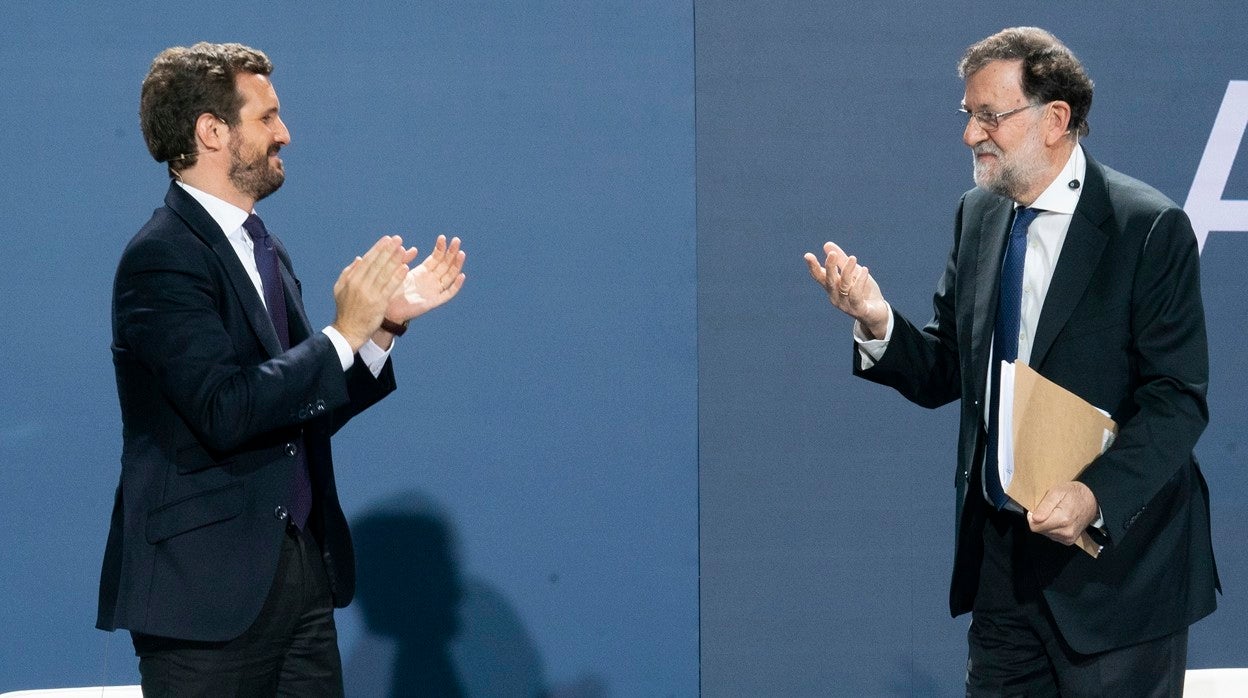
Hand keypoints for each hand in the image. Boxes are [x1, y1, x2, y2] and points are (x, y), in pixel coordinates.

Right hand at [332, 236, 407, 350]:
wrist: (348, 331)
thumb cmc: (345, 309)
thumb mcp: (340, 289)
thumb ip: (349, 272)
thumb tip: (360, 258)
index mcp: (352, 279)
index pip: (368, 260)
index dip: (378, 248)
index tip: (387, 239)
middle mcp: (360, 284)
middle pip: (377, 264)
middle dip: (388, 250)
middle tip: (398, 239)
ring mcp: (369, 294)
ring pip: (384, 273)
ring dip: (395, 260)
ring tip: (404, 249)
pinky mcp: (378, 303)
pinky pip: (390, 287)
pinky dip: (397, 277)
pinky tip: (405, 268)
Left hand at [384, 235, 466, 323]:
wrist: (388, 309)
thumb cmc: (391, 290)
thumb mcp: (397, 271)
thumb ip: (404, 259)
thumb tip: (414, 248)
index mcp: (423, 272)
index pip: (436, 258)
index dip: (440, 248)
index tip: (443, 237)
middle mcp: (431, 280)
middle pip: (445, 264)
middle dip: (451, 252)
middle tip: (457, 240)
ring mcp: (434, 290)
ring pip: (449, 276)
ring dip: (456, 265)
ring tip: (461, 253)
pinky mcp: (434, 301)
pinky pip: (448, 293)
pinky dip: (456, 286)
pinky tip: (461, 276)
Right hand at [803, 241, 889, 337]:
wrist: (878, 312)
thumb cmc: (864, 291)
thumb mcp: (854, 272)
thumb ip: (841, 260)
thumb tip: (827, 245)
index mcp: (832, 287)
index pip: (819, 276)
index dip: (813, 267)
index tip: (807, 255)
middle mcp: (835, 296)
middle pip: (829, 281)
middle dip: (830, 267)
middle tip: (832, 254)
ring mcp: (845, 305)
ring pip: (844, 285)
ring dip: (848, 270)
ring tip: (853, 258)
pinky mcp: (857, 309)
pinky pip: (856, 294)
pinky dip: (860, 280)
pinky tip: (865, 270)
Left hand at [1027, 481, 1098, 545]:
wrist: (1091, 500)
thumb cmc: (1074, 494)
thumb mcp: (1056, 492)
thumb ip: (1044, 506)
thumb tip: (1034, 519)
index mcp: (1062, 520)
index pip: (1035, 526)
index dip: (1032, 517)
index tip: (1037, 509)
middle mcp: (1066, 532)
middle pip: (1039, 530)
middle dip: (1040, 520)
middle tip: (1050, 509)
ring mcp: (1068, 538)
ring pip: (1045, 533)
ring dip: (1046, 524)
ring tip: (1056, 513)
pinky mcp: (1069, 541)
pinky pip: (1052, 536)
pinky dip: (1052, 528)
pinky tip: (1059, 520)